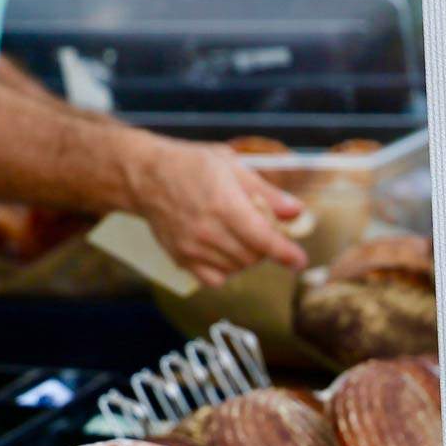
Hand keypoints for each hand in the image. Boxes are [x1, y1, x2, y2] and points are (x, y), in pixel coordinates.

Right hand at [127, 137, 307, 287]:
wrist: (145, 176)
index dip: (285, 253)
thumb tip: (295, 211)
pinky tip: (224, 251)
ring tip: (240, 235)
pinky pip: (214, 279)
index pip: (263, 239)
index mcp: (224, 205)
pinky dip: (226, 270)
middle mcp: (207, 231)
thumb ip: (266, 192)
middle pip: (253, 257)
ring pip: (236, 268)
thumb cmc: (190, 165)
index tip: (299, 261)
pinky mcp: (181, 258)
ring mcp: (193, 248)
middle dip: (266, 248)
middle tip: (262, 229)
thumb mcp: (232, 166)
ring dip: (247, 257)